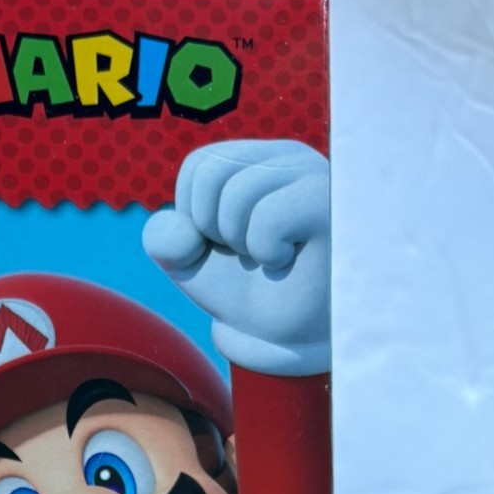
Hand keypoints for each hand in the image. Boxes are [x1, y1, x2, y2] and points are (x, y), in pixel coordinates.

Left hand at [143, 140, 329, 376]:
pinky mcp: (327, 200)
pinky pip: (267, 218)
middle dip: (212, 228)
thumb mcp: (189, 263)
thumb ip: (165, 240)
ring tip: (268, 256)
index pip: (199, 165)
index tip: (224, 243)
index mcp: (256, 160)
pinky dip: (265, 250)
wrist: (286, 336)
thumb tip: (182, 232)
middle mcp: (288, 157)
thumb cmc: (245, 289)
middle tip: (247, 252)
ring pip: (238, 195)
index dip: (194, 216)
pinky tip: (286, 259)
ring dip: (240, 242)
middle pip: (212, 174)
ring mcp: (313, 173)